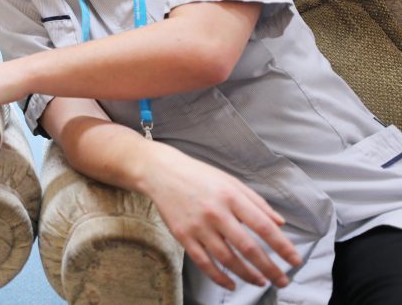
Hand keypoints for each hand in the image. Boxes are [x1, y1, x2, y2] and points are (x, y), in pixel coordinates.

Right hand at [141, 146, 301, 290]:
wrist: (160, 172)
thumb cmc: (198, 175)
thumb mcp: (230, 181)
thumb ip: (256, 202)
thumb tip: (280, 222)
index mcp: (231, 197)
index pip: (263, 226)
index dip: (282, 246)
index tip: (295, 261)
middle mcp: (216, 212)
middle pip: (248, 247)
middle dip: (270, 268)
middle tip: (283, 281)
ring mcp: (198, 226)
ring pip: (228, 259)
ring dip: (248, 275)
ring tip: (261, 281)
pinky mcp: (183, 236)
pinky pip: (204, 262)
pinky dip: (219, 277)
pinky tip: (231, 284)